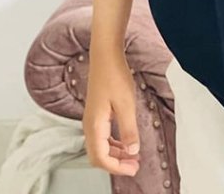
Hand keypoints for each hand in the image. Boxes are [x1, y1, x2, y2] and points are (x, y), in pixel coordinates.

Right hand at [83, 52, 141, 176]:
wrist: (105, 55)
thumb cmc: (114, 75)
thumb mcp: (126, 104)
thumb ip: (129, 130)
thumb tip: (132, 152)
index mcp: (94, 126)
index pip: (101, 158)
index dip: (117, 168)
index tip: (133, 168)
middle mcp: (89, 125)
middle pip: (98, 156)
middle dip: (115, 164)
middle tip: (134, 166)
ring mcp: (92, 119)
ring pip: (100, 146)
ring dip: (115, 154)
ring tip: (132, 156)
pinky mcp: (96, 113)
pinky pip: (102, 136)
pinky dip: (113, 143)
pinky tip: (125, 141)